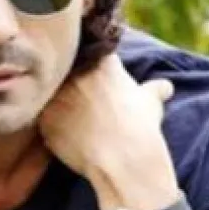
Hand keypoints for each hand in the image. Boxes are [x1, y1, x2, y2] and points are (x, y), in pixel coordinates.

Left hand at [38, 54, 172, 181]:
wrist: (124, 159)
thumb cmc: (141, 128)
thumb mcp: (151, 103)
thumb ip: (154, 89)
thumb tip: (166, 86)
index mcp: (100, 61)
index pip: (89, 50)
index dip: (89, 63)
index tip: (93, 78)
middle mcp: (73, 72)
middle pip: (64, 70)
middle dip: (69, 81)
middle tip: (81, 100)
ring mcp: (56, 94)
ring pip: (49, 93)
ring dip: (56, 102)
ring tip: (72, 118)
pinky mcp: (44, 119)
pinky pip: (42, 118)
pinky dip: (50, 125)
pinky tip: (64, 135)